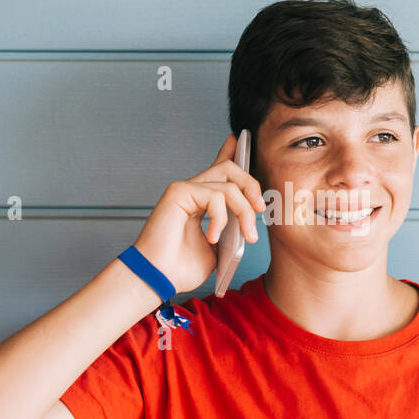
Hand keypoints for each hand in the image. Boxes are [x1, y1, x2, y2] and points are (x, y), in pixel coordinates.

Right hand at [129, 132, 264, 293]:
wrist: (158, 278)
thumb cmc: (180, 268)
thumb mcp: (218, 249)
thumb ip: (232, 230)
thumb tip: (249, 220)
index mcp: (200, 202)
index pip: (217, 170)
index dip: (229, 152)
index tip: (240, 140)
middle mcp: (192, 191)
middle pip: (230, 169)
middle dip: (252, 187)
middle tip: (260, 210)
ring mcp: (184, 189)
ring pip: (229, 183)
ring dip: (245, 212)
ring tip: (246, 236)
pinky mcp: (178, 192)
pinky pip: (215, 195)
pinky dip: (221, 218)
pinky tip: (212, 236)